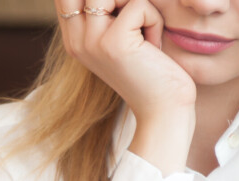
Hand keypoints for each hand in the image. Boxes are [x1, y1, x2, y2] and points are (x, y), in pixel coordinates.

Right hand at [56, 0, 195, 173]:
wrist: (163, 112)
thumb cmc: (152, 73)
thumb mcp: (124, 38)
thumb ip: (109, 14)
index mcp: (75, 41)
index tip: (124, 13)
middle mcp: (77, 41)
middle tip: (133, 16)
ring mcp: (92, 42)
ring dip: (138, 5)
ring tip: (145, 31)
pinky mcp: (113, 43)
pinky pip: (138, 4)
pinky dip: (154, 19)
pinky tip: (154, 46)